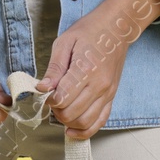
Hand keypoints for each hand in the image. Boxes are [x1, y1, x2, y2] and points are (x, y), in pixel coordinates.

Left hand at [39, 0, 159, 139]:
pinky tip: (72, 130)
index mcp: (85, 69)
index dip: (49, 99)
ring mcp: (107, 93)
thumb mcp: (65, 42)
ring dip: (68, 122)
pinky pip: (99, 122)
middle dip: (56, 111)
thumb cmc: (90, 32)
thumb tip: (42, 88)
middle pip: (71, 114)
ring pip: (84, 122)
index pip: (62, 98)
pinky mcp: (111, 98)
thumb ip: (54, 68)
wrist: (117, 28)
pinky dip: (84, 131)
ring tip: (61, 110)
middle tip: (52, 100)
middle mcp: (99, 85)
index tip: (46, 92)